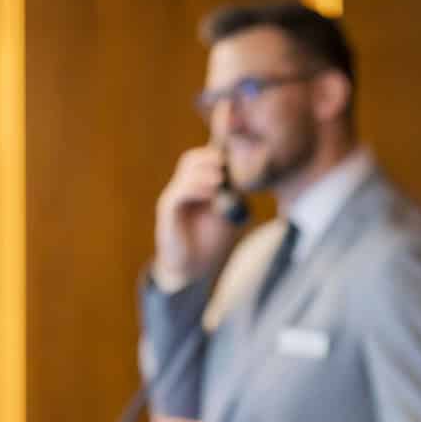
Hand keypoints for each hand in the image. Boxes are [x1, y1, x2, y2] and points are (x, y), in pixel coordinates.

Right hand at [154, 144, 238, 286]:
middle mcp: (184, 188)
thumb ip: (237, 198)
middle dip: (211, 158)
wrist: (194, 270)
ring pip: (186, 171)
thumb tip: (253, 179)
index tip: (236, 152)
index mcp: (200, 186)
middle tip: (227, 167)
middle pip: (193, 159)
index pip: (206, 159)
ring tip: (221, 180)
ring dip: (206, 172)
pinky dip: (196, 189)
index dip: (219, 152)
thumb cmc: (212, 244)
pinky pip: (179, 192)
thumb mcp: (230, 217)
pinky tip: (211, 193)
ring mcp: (174, 197)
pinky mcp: (167, 211)